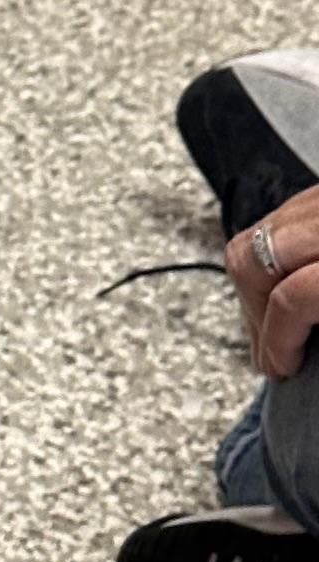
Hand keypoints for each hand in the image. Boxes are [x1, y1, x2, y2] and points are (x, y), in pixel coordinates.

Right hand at [227, 182, 318, 382]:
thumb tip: (301, 350)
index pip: (290, 298)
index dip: (278, 342)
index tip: (283, 367)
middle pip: (252, 259)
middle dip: (251, 313)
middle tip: (268, 351)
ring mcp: (315, 200)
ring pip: (251, 237)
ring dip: (250, 287)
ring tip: (269, 326)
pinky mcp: (315, 194)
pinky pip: (272, 223)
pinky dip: (266, 260)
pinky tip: (280, 288)